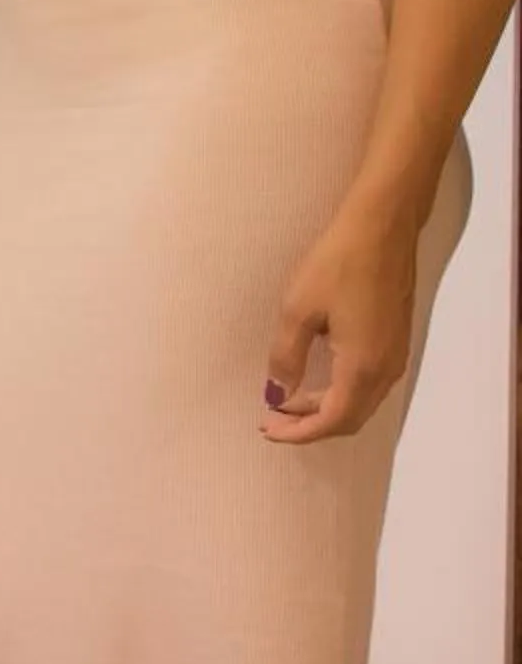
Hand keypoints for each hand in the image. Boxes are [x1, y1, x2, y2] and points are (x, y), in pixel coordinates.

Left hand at [263, 214, 416, 444]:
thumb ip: (286, 357)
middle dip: (310, 426)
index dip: (299, 433)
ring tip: (285, 400)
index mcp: (363, 367)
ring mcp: (396, 356)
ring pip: (361, 403)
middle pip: (350, 418)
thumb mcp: (298, 310)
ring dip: (325, 410)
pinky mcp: (396, 342)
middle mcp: (387, 370)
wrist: (384, 230)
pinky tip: (315, 380)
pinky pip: (369, 385)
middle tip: (271, 418)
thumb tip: (276, 395)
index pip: (333, 420)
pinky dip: (341, 393)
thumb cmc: (337, 265)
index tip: (266, 429)